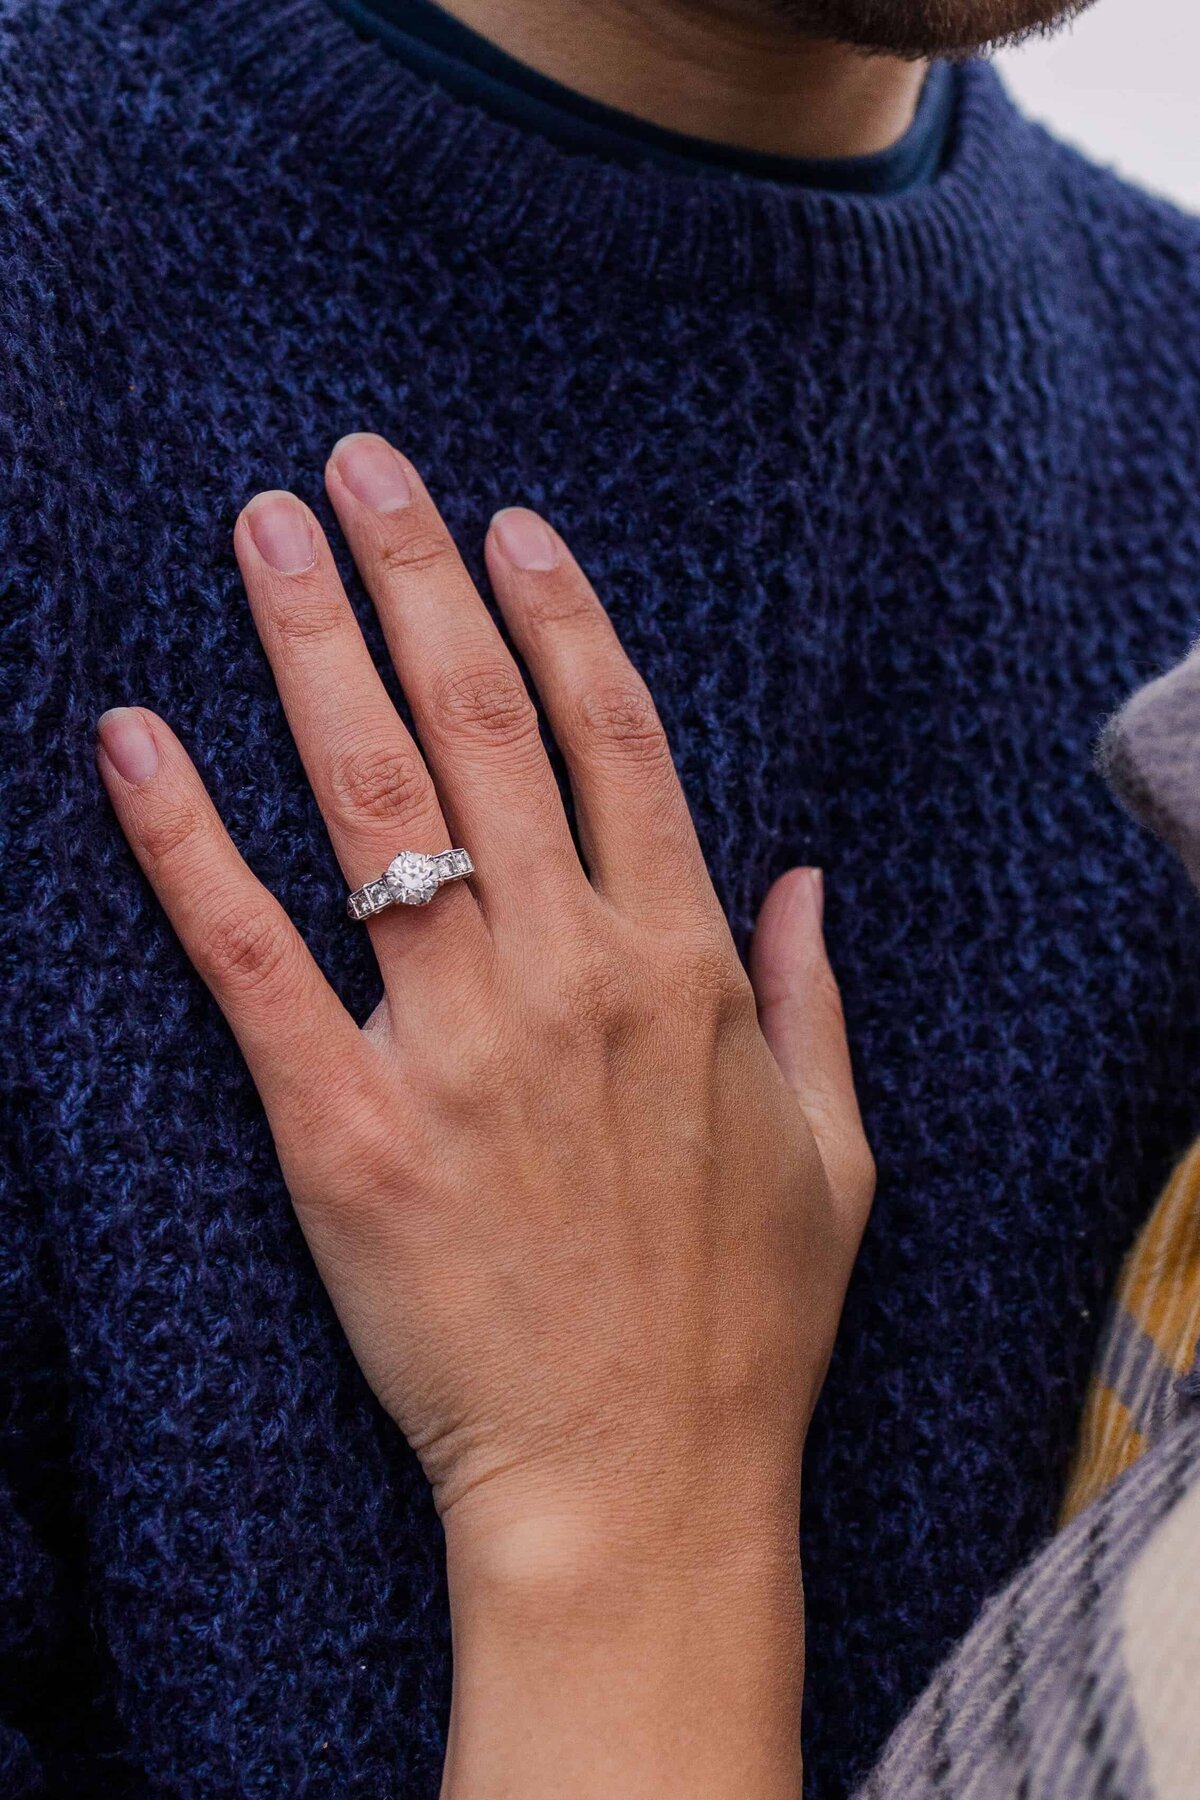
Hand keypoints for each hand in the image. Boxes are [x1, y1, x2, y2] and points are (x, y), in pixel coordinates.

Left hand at [98, 433, 873, 1797]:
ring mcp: (454, 1042)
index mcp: (687, 966)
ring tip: (266, 536)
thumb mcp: (839, 1150)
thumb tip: (809, 881)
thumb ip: (819, 1001)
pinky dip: (187, 840)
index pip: (618, 740)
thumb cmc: (743, 1322)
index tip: (508, 527)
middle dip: (418, 581)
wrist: (639, 1482)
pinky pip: (252, 953)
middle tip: (357, 470)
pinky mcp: (344, 1127)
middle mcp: (571, 972)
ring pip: (372, 800)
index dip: (560, 617)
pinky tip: (134, 739)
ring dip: (312, 649)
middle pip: (486, 726)